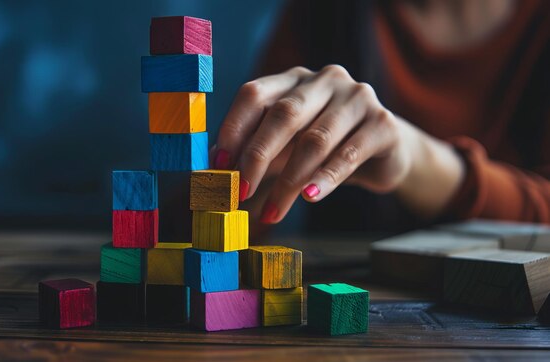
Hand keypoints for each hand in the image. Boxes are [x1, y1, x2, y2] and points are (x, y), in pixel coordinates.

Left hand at [213, 65, 463, 223]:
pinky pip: (349, 153)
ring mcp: (358, 97)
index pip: (254, 93)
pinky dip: (326, 179)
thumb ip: (254, 150)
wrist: (383, 154)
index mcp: (293, 79)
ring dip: (289, 181)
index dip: (233, 128)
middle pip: (284, 114)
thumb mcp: (284, 147)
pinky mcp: (384, 123)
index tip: (218, 165)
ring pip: (315, 139)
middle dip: (257, 157)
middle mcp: (325, 80)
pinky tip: (309, 197)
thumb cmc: (323, 149)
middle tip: (240, 192)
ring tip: (273, 210)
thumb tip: (215, 168)